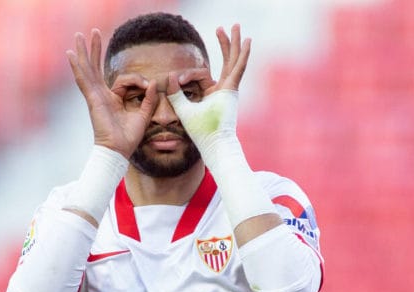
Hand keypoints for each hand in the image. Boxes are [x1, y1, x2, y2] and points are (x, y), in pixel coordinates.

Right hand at [66, 30, 157, 157]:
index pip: (125, 80)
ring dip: (85, 51)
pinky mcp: (93, 99)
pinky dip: (78, 67)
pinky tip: (72, 54)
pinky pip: (84, 80)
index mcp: (113, 99)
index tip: (148, 87)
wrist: (118, 151)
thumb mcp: (144, 115)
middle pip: (97, 68)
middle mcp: (102, 95)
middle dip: (96, 50)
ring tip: (80, 35)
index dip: (139, 80)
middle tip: (94, 31)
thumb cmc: (128, 138)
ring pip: (89, 69)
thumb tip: (154, 82)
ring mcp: (96, 96)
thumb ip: (149, 99)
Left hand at [166, 24, 249, 147]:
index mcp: (214, 94)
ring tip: (235, 26)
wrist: (213, 144)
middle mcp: (225, 89)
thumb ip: (175, 93)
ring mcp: (230, 89)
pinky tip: (245, 41)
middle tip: (222, 28)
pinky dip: (242, 54)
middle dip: (224, 44)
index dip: (188, 74)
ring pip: (233, 60)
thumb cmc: (200, 132)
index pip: (203, 74)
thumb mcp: (183, 109)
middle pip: (226, 61)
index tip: (176, 78)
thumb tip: (168, 76)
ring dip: (233, 43)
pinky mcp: (233, 90)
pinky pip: (238, 68)